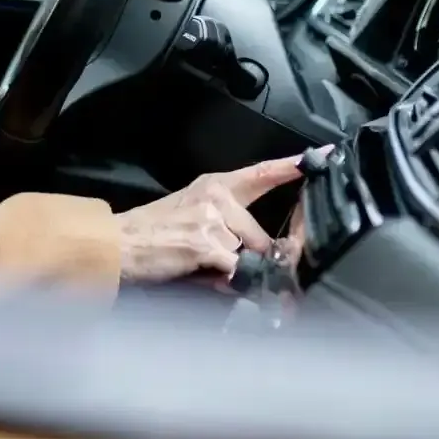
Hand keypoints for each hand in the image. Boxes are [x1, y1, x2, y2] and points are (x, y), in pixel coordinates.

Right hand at [114, 155, 303, 282]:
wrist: (117, 245)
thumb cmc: (150, 234)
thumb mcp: (189, 219)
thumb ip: (226, 231)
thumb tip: (255, 263)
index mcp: (214, 186)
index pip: (260, 173)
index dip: (291, 167)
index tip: (321, 156)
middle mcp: (216, 197)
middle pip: (260, 237)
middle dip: (248, 259)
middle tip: (212, 263)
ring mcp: (212, 220)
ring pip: (247, 257)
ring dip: (230, 272)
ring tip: (196, 266)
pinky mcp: (207, 244)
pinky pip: (235, 272)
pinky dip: (223, 282)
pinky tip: (197, 273)